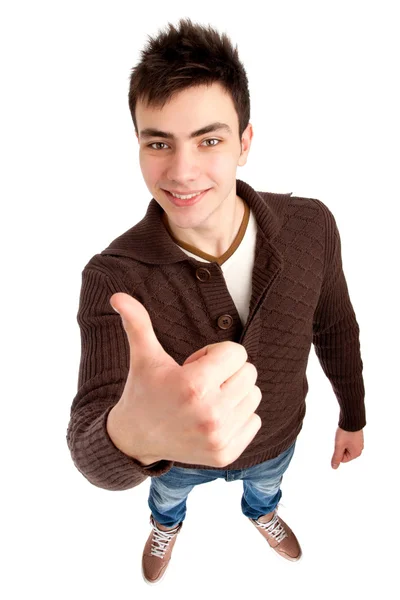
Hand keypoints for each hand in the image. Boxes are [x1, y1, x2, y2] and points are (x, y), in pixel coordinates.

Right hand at [108, 292, 261, 467]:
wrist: (134, 438)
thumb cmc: (144, 390)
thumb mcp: (143, 356)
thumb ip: (137, 322)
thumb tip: (118, 296)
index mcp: (194, 385)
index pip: (237, 353)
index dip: (215, 354)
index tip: (194, 366)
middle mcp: (210, 413)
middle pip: (249, 372)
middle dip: (227, 371)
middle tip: (200, 383)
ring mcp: (219, 436)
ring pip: (254, 395)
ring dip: (234, 393)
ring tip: (206, 400)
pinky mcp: (226, 454)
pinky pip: (255, 421)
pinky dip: (239, 416)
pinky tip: (213, 419)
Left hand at [331, 426, 363, 468]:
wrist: (352, 418)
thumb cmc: (346, 432)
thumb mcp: (339, 446)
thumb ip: (336, 457)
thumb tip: (334, 467)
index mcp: (356, 453)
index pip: (343, 459)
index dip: (338, 451)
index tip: (339, 443)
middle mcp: (359, 449)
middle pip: (344, 453)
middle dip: (340, 447)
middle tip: (340, 439)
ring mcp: (358, 442)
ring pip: (345, 446)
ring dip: (341, 442)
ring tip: (342, 435)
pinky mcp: (356, 436)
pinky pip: (347, 440)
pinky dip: (344, 437)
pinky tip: (344, 432)